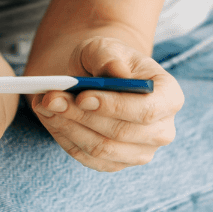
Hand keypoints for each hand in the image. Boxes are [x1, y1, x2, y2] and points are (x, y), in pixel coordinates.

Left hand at [31, 36, 183, 171]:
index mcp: (169, 97)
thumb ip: (109, 58)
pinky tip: (49, 119)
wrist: (101, 77)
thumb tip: (116, 73)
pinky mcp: (118, 164)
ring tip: (43, 104)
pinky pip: (89, 159)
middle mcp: (162, 130)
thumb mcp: (106, 47)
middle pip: (120, 133)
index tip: (81, 97)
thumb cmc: (107, 60)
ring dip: (67, 127)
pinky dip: (65, 139)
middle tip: (48, 98)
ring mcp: (141, 152)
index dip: (114, 106)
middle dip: (80, 115)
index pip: (146, 110)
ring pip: (102, 149)